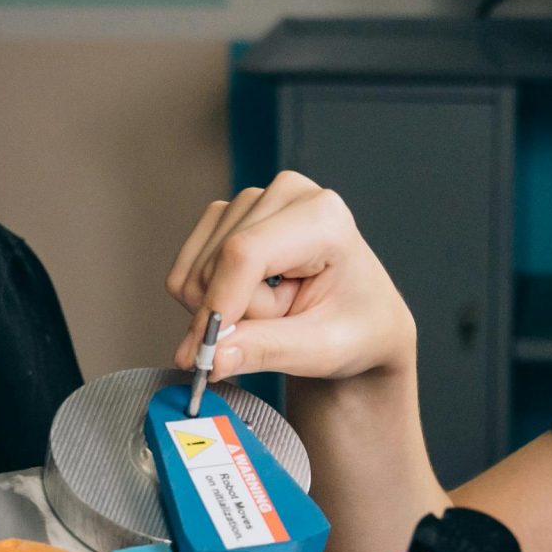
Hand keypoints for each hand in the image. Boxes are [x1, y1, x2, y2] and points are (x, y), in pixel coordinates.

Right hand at [165, 171, 414, 386]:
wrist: (364, 318)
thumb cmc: (356, 329)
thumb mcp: (322, 349)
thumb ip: (266, 350)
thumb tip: (210, 358)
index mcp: (323, 216)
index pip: (244, 253)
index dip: (219, 305)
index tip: (204, 356)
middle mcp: (287, 193)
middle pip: (217, 263)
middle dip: (235, 314)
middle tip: (282, 328)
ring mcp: (254, 198)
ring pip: (198, 270)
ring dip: (226, 308)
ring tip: (276, 311)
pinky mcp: (229, 214)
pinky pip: (187, 268)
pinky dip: (209, 297)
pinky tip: (251, 299)